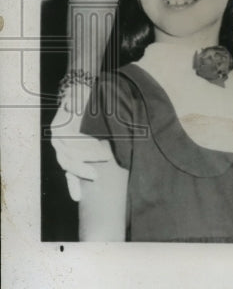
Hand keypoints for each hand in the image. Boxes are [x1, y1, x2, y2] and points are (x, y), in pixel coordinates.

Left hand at [49, 85, 112, 200]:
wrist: (83, 90)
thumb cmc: (96, 113)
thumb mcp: (101, 135)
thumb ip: (104, 148)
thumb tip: (119, 162)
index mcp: (70, 152)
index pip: (70, 171)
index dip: (73, 185)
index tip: (78, 199)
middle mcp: (60, 146)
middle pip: (66, 164)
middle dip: (80, 171)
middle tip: (95, 176)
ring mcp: (57, 136)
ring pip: (68, 152)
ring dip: (86, 155)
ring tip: (103, 153)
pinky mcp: (57, 125)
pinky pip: (68, 138)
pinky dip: (81, 141)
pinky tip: (95, 141)